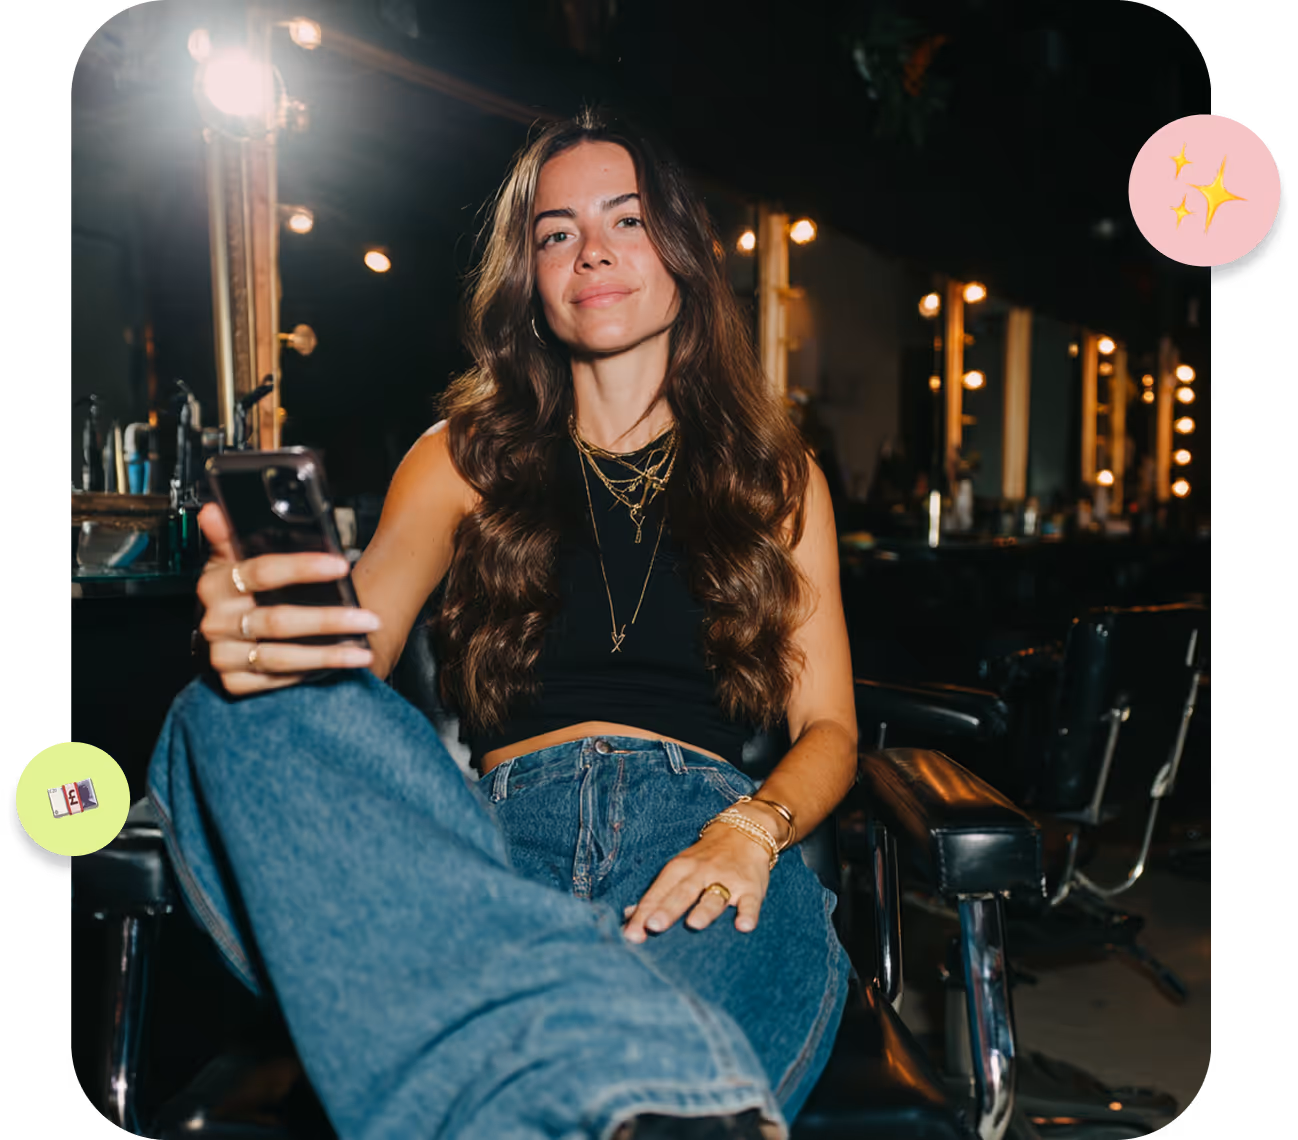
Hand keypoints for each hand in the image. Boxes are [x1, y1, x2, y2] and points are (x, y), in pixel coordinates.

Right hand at [195, 502, 380, 695]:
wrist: (220, 636)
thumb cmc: (235, 594)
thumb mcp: (230, 563)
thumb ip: (229, 538)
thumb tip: (214, 510)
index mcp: (215, 585)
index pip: (262, 573)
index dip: (303, 568)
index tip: (340, 566)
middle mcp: (216, 622)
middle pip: (277, 620)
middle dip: (328, 620)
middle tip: (368, 618)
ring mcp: (223, 654)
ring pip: (279, 656)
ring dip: (327, 654)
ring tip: (364, 648)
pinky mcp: (233, 682)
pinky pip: (275, 679)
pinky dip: (309, 674)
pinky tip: (338, 665)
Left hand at [621, 823, 771, 942]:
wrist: (743, 831)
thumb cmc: (703, 859)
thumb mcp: (678, 870)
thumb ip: (656, 895)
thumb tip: (628, 918)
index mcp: (679, 869)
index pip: (658, 894)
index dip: (644, 913)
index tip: (631, 935)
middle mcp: (701, 872)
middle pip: (682, 893)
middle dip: (667, 910)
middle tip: (654, 926)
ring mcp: (727, 879)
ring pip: (714, 896)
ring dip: (704, 911)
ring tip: (693, 924)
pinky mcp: (751, 887)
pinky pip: (750, 902)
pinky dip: (748, 913)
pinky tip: (744, 926)